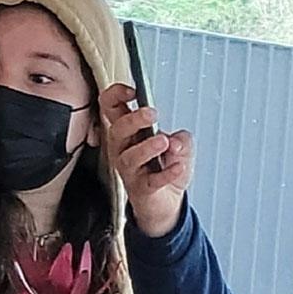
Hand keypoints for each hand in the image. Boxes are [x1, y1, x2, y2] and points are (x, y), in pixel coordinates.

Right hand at [99, 82, 191, 238]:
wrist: (167, 203)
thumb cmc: (165, 168)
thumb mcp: (180, 146)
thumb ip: (181, 138)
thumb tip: (175, 141)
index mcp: (129, 132)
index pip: (110, 107)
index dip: (116, 95)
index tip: (132, 91)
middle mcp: (124, 149)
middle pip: (117, 130)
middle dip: (134, 119)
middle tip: (152, 114)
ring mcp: (130, 170)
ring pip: (130, 156)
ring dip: (147, 147)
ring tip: (164, 142)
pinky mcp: (142, 188)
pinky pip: (151, 181)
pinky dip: (166, 173)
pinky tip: (178, 167)